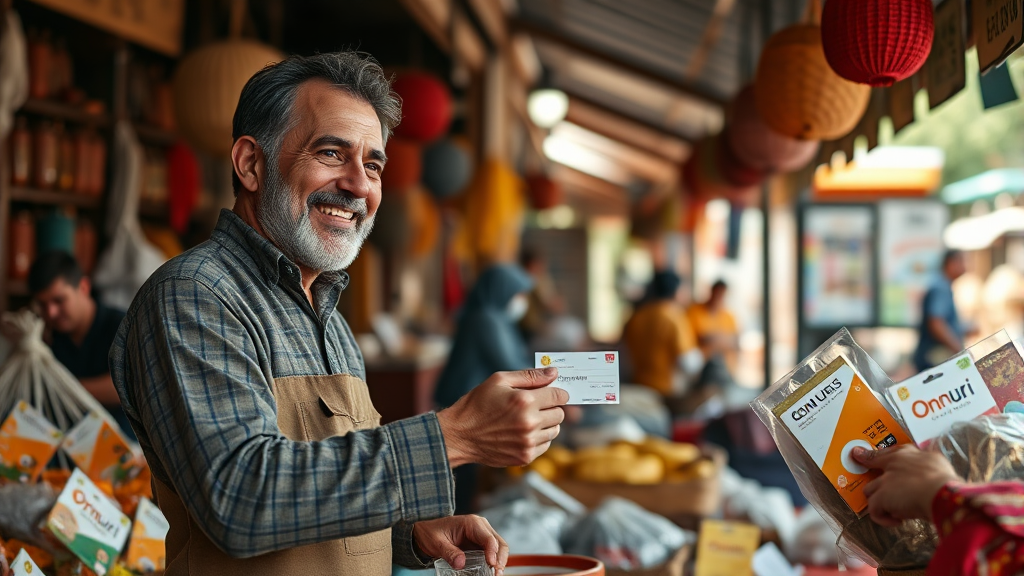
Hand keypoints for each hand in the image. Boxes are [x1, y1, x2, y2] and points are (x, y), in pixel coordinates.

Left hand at [413, 515, 508, 575]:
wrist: (427, 532)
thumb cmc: (432, 533)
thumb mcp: (437, 543)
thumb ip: (449, 553)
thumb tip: (461, 563)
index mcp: (471, 523)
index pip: (488, 538)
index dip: (492, 553)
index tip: (491, 565)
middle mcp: (481, 527)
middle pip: (499, 543)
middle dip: (500, 560)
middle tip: (496, 574)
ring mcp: (482, 535)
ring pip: (499, 549)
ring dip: (499, 562)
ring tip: (495, 575)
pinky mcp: (481, 544)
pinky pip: (492, 553)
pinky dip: (494, 563)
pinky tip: (490, 572)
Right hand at [437, 369, 568, 467]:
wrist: (459, 435)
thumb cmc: (477, 404)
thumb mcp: (499, 380)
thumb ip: (530, 376)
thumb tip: (554, 372)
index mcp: (525, 401)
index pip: (559, 396)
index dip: (557, 392)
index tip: (552, 393)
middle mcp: (530, 423)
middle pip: (560, 414)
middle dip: (551, 407)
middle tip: (535, 405)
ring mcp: (528, 442)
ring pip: (555, 430)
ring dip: (546, 423)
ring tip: (527, 419)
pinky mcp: (525, 457)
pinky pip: (545, 445)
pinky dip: (539, 437)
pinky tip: (522, 432)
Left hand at [852, 445, 960, 526]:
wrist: (941, 492)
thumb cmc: (944, 479)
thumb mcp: (937, 462)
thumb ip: (927, 461)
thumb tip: (927, 463)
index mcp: (906, 454)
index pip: (884, 453)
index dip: (871, 456)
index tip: (857, 454)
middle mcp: (892, 465)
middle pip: (874, 474)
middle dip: (877, 485)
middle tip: (883, 494)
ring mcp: (884, 481)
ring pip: (870, 491)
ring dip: (880, 502)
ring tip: (896, 510)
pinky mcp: (881, 497)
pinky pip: (874, 511)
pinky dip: (883, 518)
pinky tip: (898, 521)